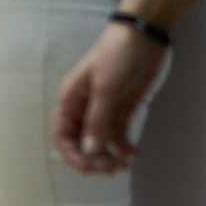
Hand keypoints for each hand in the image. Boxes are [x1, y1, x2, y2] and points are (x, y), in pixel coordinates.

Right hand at [54, 22, 167, 172]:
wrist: (142, 37)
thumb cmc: (117, 57)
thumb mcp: (106, 88)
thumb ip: (97, 121)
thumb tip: (90, 151)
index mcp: (70, 100)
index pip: (63, 136)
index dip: (72, 155)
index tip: (89, 168)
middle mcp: (83, 108)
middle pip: (81, 143)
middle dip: (93, 159)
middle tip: (113, 168)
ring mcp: (103, 110)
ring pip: (99, 142)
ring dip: (109, 156)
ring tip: (124, 164)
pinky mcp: (122, 109)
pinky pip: (118, 135)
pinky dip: (124, 147)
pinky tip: (136, 153)